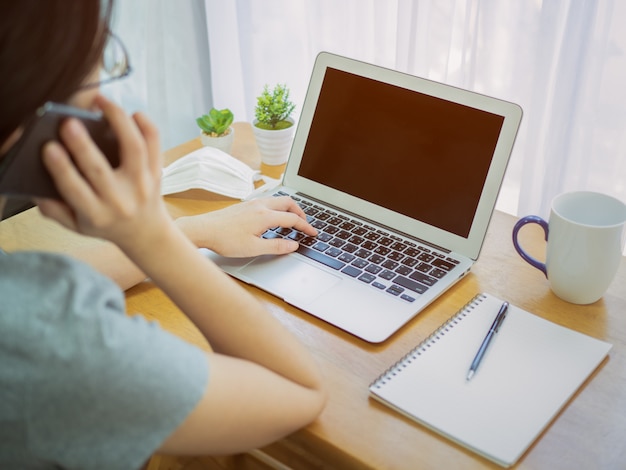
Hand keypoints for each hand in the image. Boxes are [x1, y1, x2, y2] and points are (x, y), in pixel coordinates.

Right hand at [37, 95, 169, 250]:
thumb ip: (54, 210)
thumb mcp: (77, 225)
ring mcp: (143, 184)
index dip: (61, 169)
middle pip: (101, 170)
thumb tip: (35, 189)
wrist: (146, 233)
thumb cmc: (105, 223)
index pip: (76, 191)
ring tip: (101, 101)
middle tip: (68, 122)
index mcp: (96, 214)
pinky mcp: (157, 172)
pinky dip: (147, 126)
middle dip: (83, 146)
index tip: (48, 147)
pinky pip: (155, 145)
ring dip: (118, 122)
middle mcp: (121, 199)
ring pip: (134, 149)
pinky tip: (132, 113)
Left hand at [176, 196, 317, 256]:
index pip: (293, 219)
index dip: (306, 226)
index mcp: (265, 216)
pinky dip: (277, 208)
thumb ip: (276, 246)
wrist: (203, 229)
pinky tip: (271, 219)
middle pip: (288, 203)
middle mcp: (260, 206)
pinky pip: (267, 202)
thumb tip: (293, 245)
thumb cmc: (225, 239)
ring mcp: (251, 203)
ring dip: (288, 209)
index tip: (313, 233)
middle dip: (300, 212)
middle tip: (304, 224)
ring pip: (277, 200)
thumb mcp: (254, 248)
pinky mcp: (244, 205)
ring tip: (290, 221)